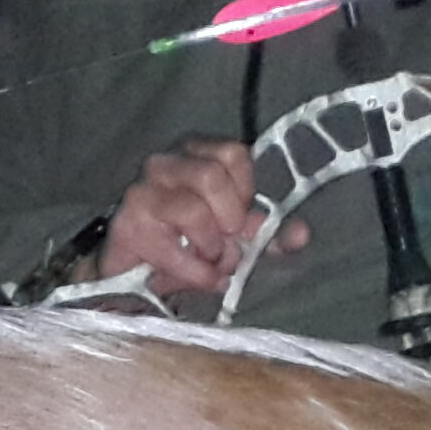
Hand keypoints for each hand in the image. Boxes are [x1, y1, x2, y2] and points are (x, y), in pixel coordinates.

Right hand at [93, 138, 308, 298]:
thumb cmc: (184, 244)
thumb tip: (302, 234)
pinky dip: (195, 269)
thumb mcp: (230, 236)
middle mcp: (166, 164)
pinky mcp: (128, 223)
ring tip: (211, 261)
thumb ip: (265, 233)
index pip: (233, 152)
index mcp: (194, 154)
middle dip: (228, 217)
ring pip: (193, 210)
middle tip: (228, 241)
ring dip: (211, 246)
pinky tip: (198, 276)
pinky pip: (173, 246)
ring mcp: (142, 190)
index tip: (241, 216)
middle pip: (211, 175)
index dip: (244, 188)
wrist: (130, 274)